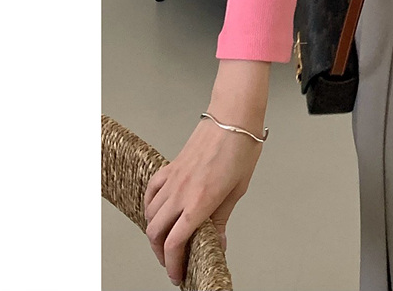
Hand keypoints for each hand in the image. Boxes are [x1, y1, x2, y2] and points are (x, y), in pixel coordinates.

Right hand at [144, 116, 263, 285]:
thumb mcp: (238, 189)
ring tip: (168, 240)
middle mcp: (181, 193)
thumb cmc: (242, 148)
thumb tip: (218, 243)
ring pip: (151, 215)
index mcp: (200, 202)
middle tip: (174, 261)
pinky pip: (151, 192)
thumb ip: (222, 218)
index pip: (175, 244)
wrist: (234, 116)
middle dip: (162, 254)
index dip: (173, 265)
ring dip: (156, 233)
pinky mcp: (171, 167)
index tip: (178, 275)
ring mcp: (173, 179)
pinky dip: (150, 207)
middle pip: (156, 234)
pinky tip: (159, 212)